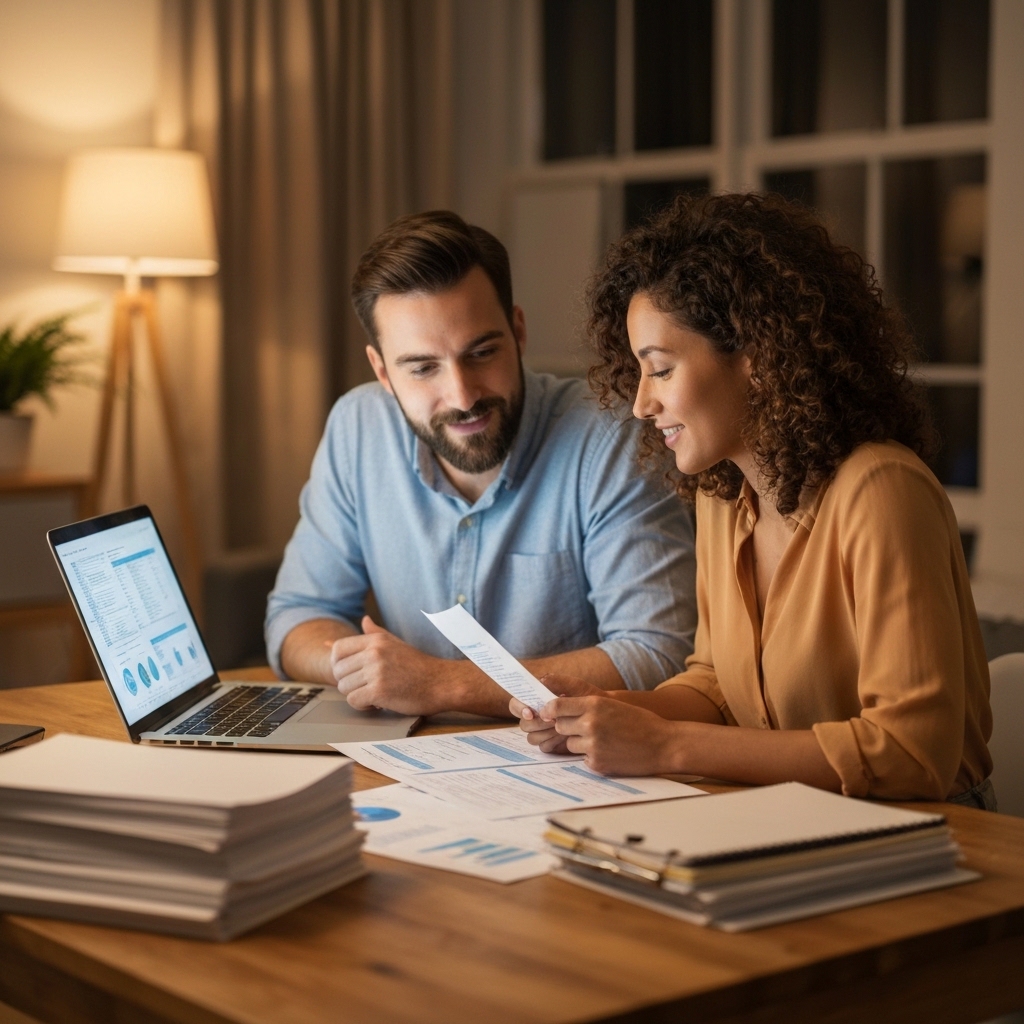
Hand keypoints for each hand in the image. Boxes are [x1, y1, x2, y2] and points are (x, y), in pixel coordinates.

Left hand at [329, 616, 452, 715]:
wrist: (440, 683)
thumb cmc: (418, 665)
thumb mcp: (395, 642)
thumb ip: (374, 632)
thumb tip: (362, 619)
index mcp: (376, 640)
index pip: (338, 649)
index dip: (339, 664)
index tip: (351, 672)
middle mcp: (374, 652)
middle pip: (338, 671)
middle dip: (349, 682)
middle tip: (367, 685)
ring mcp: (376, 671)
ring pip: (344, 687)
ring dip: (356, 694)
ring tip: (374, 693)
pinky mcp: (379, 690)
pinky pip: (353, 700)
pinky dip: (362, 705)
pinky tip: (377, 702)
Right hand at [510, 673, 604, 754]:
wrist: (604, 715)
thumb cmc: (588, 698)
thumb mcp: (575, 686)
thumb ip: (557, 681)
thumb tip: (540, 681)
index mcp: (536, 700)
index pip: (516, 704)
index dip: (519, 708)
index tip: (531, 712)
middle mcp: (536, 716)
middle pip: (523, 724)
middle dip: (537, 723)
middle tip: (552, 721)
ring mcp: (542, 731)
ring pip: (532, 737)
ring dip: (545, 733)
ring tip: (560, 727)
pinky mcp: (551, 743)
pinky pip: (543, 747)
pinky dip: (552, 742)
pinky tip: (563, 737)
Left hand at [541, 696, 681, 775]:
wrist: (664, 744)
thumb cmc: (640, 722)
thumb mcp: (613, 705)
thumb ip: (587, 707)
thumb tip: (558, 710)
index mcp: (594, 704)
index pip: (556, 706)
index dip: (549, 710)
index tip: (547, 713)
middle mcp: (590, 723)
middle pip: (559, 725)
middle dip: (567, 727)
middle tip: (583, 728)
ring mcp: (593, 744)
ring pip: (570, 743)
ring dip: (580, 743)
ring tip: (604, 740)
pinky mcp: (597, 762)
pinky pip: (583, 758)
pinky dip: (592, 756)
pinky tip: (611, 752)